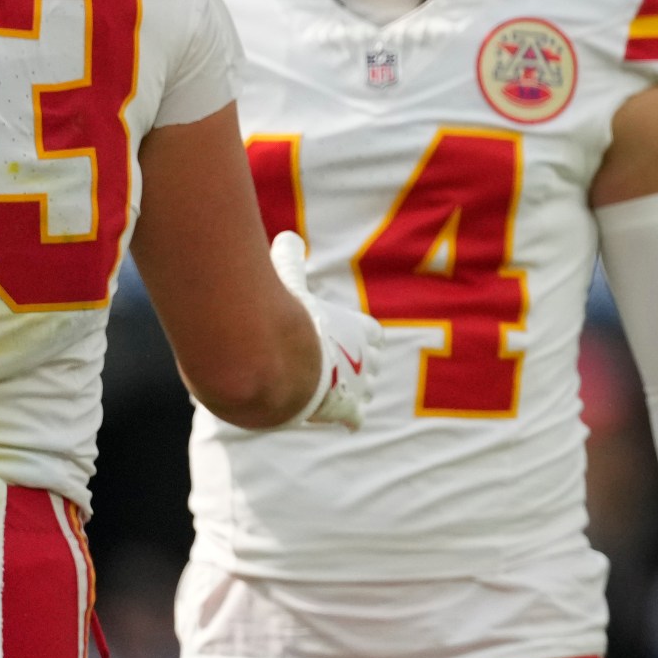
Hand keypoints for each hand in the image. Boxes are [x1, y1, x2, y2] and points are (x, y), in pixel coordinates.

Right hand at [271, 232, 374, 430]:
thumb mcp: (291, 285)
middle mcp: (367, 359)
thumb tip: (286, 236)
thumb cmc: (289, 323)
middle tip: (342, 367)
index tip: (353, 339)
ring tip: (336, 392)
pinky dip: (349, 419)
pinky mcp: (346, 410)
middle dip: (361, 364)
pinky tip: (344, 422)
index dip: (362, 336)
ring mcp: (360, 387)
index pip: (372, 334)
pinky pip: (356, 418)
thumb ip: (291, 263)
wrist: (285, 366)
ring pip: (367, 390)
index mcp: (361, 329)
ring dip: (355, 391)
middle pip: (372, 362)